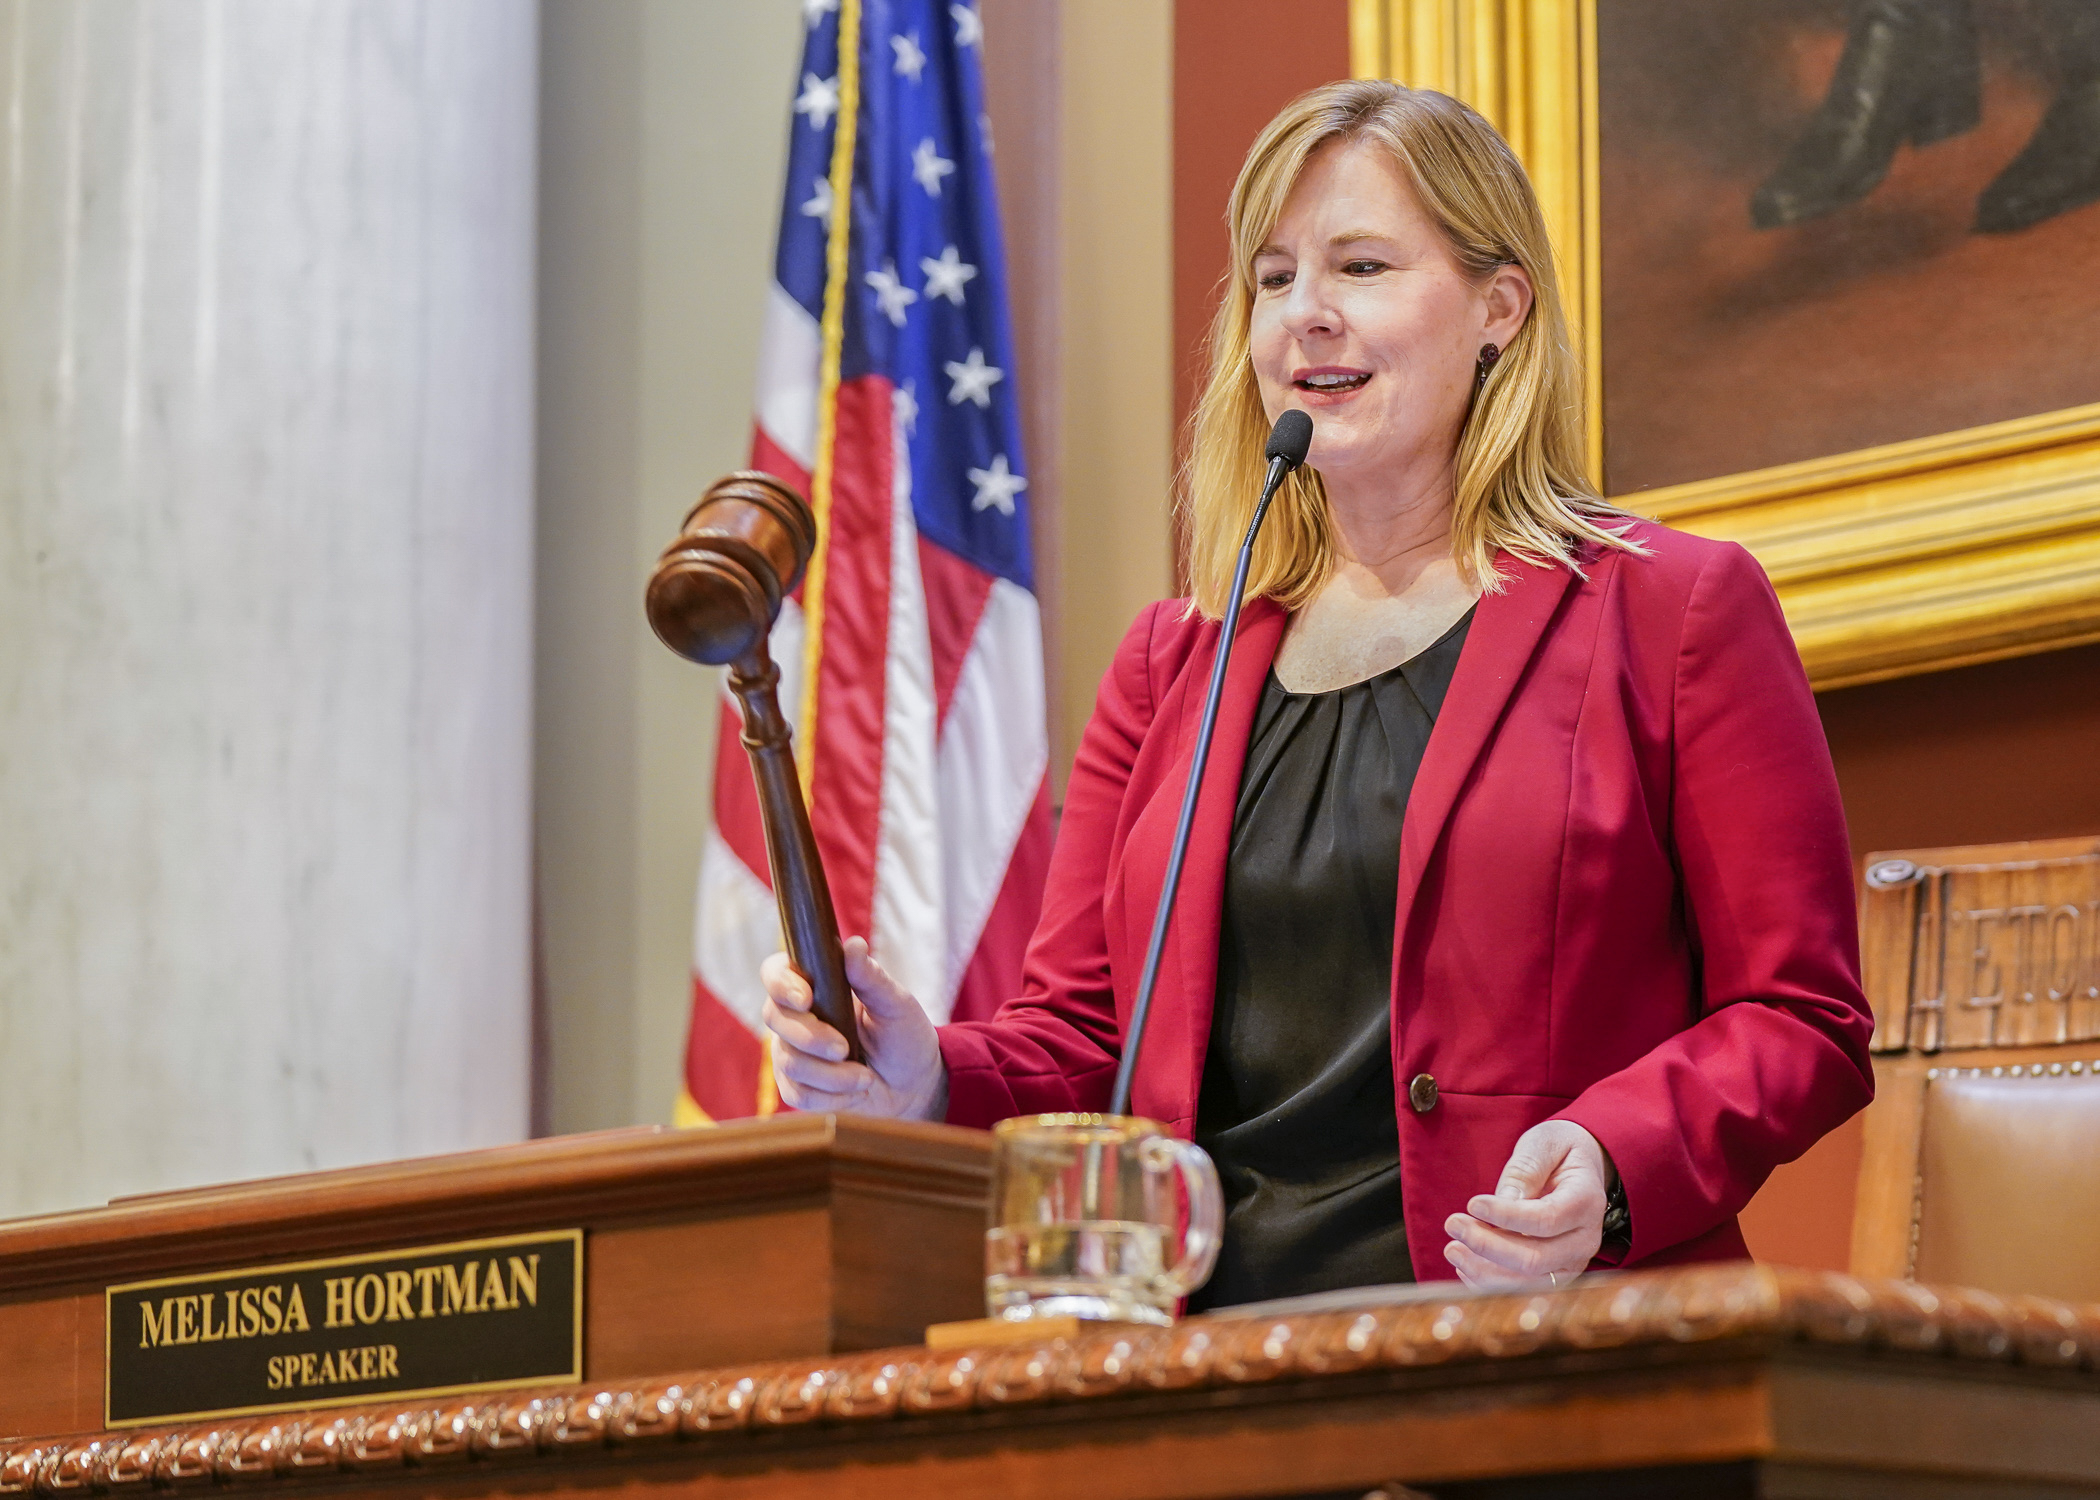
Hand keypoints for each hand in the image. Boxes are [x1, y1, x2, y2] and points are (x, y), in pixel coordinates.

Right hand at [759, 938, 947, 1119]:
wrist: (912, 1086)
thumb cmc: (903, 1036)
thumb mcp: (895, 1005)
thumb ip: (871, 977)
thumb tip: (854, 945)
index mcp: (815, 985)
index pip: (776, 972)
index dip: (781, 983)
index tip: (807, 999)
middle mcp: (795, 1016)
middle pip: (774, 1017)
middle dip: (811, 1037)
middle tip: (844, 1048)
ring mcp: (791, 1051)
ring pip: (788, 1061)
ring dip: (830, 1074)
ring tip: (864, 1077)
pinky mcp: (795, 1087)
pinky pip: (797, 1093)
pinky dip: (831, 1096)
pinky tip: (855, 1091)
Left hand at [1442, 1120, 1613, 1287]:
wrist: (1581, 1169)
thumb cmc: (1558, 1152)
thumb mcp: (1543, 1145)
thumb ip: (1525, 1171)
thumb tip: (1505, 1202)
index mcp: (1586, 1201)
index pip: (1545, 1220)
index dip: (1506, 1216)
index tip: (1472, 1204)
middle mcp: (1585, 1240)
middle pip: (1535, 1259)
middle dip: (1487, 1246)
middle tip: (1453, 1224)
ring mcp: (1573, 1262)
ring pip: (1527, 1282)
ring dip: (1484, 1270)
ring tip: (1453, 1248)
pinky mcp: (1557, 1275)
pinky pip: (1524, 1291)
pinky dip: (1491, 1283)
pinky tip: (1465, 1265)